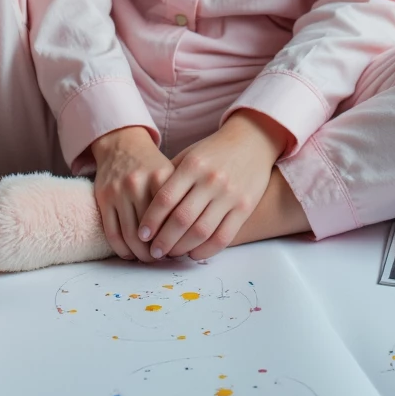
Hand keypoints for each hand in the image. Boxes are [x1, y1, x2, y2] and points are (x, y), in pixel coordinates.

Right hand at [91, 125, 175, 263]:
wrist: (122, 143)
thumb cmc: (152, 164)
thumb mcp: (172, 172)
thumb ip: (182, 198)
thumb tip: (193, 237)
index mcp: (161, 177)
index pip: (172, 217)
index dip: (177, 239)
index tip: (181, 250)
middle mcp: (138, 183)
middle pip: (151, 231)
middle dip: (159, 251)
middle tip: (165, 258)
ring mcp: (119, 191)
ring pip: (130, 236)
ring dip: (141, 254)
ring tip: (149, 259)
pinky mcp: (103, 198)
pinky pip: (112, 233)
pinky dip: (122, 249)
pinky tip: (130, 254)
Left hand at [136, 111, 289, 263]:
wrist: (252, 141)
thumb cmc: (213, 152)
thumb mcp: (189, 156)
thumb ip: (170, 178)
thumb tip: (146, 209)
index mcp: (193, 165)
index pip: (165, 198)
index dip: (151, 220)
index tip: (141, 234)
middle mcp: (211, 180)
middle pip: (181, 219)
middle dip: (163, 240)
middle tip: (153, 251)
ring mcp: (230, 194)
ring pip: (201, 232)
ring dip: (183, 248)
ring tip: (172, 254)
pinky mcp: (245, 207)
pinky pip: (223, 237)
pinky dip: (206, 250)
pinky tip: (194, 253)